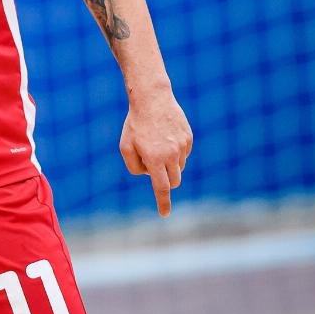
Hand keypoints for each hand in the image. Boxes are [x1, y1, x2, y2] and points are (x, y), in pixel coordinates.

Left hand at [119, 91, 192, 216]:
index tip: (165, 214)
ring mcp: (182, 146)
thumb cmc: (135, 124)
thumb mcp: (125, 146)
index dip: (164, 202)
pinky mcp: (189, 138)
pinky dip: (175, 153)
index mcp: (154, 159)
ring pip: (179, 168)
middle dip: (166, 182)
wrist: (152, 99)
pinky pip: (183, 154)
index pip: (162, 188)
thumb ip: (134, 166)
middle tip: (155, 169)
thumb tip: (148, 175)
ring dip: (169, 165)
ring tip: (156, 146)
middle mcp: (171, 154)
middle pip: (174, 181)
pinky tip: (165, 138)